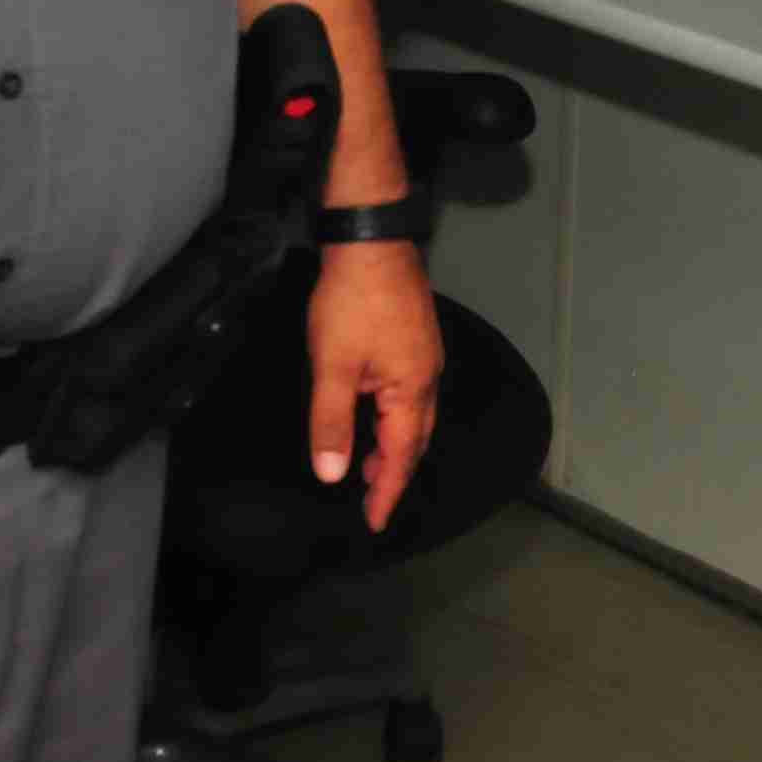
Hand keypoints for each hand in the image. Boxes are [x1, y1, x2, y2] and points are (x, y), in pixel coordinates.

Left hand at [307, 240, 444, 532]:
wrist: (369, 237)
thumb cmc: (351, 302)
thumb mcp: (332, 366)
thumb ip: (332, 423)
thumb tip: (333, 475)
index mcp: (413, 389)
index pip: (401, 457)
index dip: (386, 492)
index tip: (375, 523)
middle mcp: (428, 376)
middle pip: (415, 440)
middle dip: (393, 472)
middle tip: (369, 499)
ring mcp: (425, 354)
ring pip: (415, 416)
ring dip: (393, 444)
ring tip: (366, 464)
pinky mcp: (415, 337)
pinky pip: (410, 394)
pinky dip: (394, 417)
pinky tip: (374, 413)